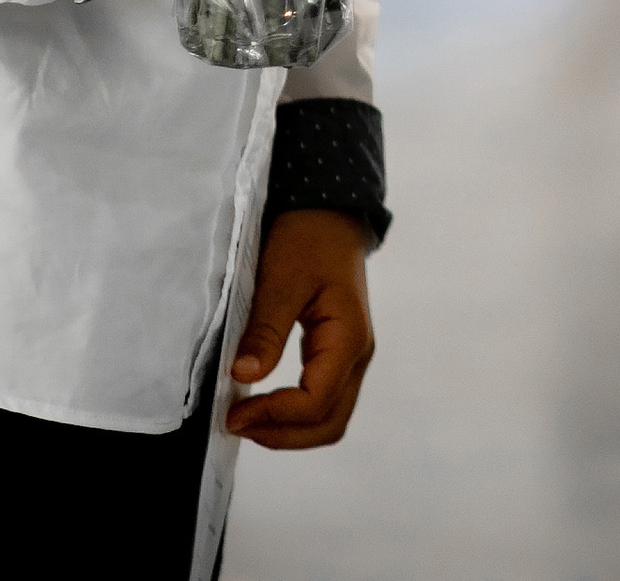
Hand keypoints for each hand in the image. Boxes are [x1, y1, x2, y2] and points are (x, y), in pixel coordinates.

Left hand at [228, 208, 375, 447]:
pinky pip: (322, 401)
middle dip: (282, 434)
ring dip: (287, 429)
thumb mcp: (281, 280)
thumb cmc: (306, 242)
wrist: (328, 216)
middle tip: (236, 422)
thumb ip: (266, 330)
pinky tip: (261, 402)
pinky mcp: (337, 354)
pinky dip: (292, 415)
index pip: (318, 401)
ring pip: (329, 418)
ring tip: (245, 416)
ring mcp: (350, 357)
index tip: (231, 412)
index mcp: (349, 338)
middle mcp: (356, 355)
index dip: (275, 416)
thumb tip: (243, 377)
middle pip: (330, 423)